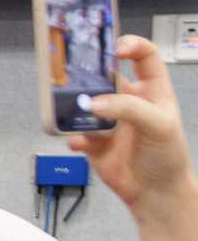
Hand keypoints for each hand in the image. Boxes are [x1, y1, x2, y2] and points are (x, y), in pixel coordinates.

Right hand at [69, 36, 195, 212]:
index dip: (130, 46)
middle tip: (75, 71)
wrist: (155, 193)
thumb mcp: (160, 126)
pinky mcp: (93, 141)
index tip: (114, 49)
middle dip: (90, 72)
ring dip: (76, 105)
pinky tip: (79, 141)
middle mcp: (128, 101)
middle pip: (105, 76)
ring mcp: (109, 120)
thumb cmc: (168, 157)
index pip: (144, 56)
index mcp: (152, 91)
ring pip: (85, 102)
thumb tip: (96, 102)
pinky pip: (76, 132)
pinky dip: (73, 135)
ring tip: (72, 108)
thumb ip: (129, 109)